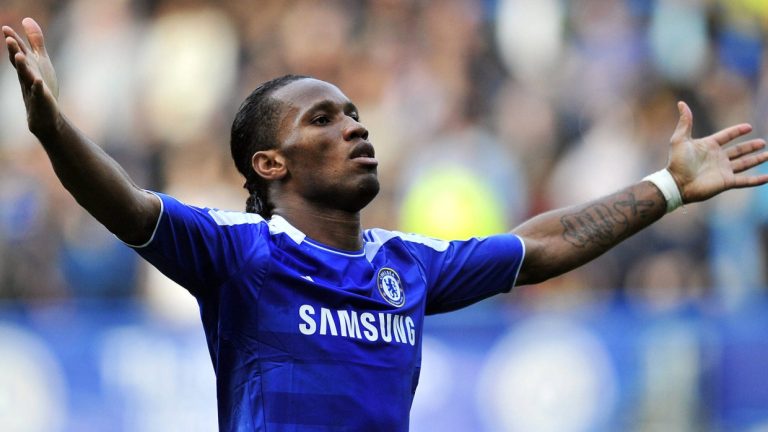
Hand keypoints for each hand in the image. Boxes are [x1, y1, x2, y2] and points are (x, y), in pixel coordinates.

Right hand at [3, 17, 59, 136]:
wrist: (44, 113)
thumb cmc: (40, 84)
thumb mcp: (40, 60)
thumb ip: (35, 41)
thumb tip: (27, 19)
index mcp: (27, 66)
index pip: (18, 51)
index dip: (13, 41)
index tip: (6, 29)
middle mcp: (27, 75)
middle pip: (19, 62)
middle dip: (14, 50)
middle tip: (8, 38)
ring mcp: (32, 87)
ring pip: (26, 76)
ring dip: (23, 66)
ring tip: (19, 56)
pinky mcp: (42, 98)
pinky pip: (39, 92)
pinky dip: (38, 87)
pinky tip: (38, 82)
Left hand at [666, 101, 767, 202]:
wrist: (677, 183)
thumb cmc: (677, 162)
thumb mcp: (680, 139)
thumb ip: (685, 122)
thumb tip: (681, 103)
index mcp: (709, 146)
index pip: (726, 136)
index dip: (737, 131)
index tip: (748, 127)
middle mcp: (718, 158)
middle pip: (738, 150)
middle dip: (750, 146)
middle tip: (762, 142)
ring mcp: (723, 170)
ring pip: (744, 163)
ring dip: (757, 159)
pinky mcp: (726, 182)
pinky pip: (745, 180)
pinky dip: (757, 180)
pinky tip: (767, 177)